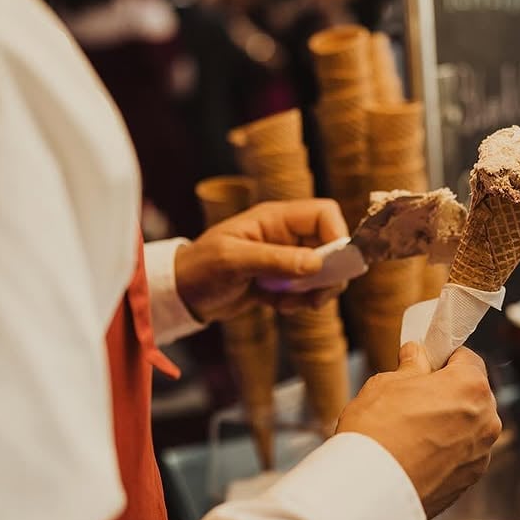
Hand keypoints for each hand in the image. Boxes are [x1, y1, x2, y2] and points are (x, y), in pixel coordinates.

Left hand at [174, 199, 348, 323]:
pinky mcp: (281, 279)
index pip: (324, 214)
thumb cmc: (200, 268)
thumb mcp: (234, 261)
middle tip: (318, 296)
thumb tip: (317, 263)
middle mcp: (285, 235)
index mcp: (275, 218)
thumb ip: (275, 260)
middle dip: (329, 273)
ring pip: (322, 271)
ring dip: (313, 292)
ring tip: (289, 303)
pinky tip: (277, 305)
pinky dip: (299, 301)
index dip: (338, 235)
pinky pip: (306, 289)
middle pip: (330, 244)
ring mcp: (284, 258)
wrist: (181, 294)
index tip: (334, 265)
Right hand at [336, 344, 501, 518]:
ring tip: (411, 431)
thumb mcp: (387, 383)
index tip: (427, 364)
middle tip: (413, 398)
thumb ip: (411, 366)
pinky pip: (461, 455)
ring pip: (468, 427)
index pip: (468, 359)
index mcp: (471, 387)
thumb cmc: (377, 432)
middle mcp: (486, 421)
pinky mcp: (469, 481)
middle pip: (472, 395)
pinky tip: (416, 453)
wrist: (369, 492)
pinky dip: (445, 451)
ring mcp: (480, 454)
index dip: (444, 359)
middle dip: (448, 393)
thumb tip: (416, 356)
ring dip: (448, 423)